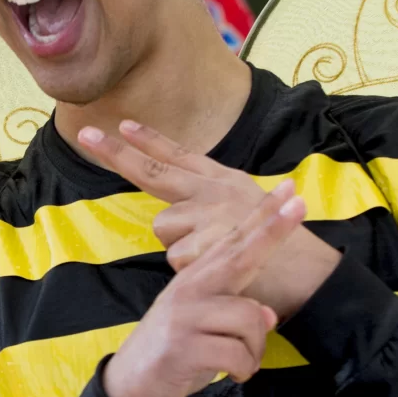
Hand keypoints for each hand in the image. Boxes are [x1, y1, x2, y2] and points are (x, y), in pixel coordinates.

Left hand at [78, 119, 340, 319]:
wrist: (311, 272)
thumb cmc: (280, 248)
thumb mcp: (249, 213)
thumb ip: (210, 207)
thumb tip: (172, 215)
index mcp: (222, 182)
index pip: (179, 156)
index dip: (149, 140)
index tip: (121, 124)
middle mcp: (213, 190)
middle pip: (153, 172)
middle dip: (115, 154)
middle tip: (86, 134)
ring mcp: (210, 212)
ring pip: (165, 229)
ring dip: (182, 247)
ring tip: (219, 256)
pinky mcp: (207, 239)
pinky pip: (177, 257)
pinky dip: (193, 269)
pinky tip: (220, 270)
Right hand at [103, 189, 307, 396]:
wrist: (130, 388)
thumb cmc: (176, 352)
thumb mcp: (205, 324)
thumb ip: (235, 312)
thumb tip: (268, 314)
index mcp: (196, 278)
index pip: (235, 241)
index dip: (264, 215)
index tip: (290, 190)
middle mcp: (189, 288)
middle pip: (240, 254)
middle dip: (274, 230)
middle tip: (300, 203)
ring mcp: (184, 315)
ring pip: (251, 318)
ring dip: (255, 350)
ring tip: (237, 363)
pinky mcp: (182, 346)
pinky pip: (238, 354)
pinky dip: (243, 370)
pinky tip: (229, 374)